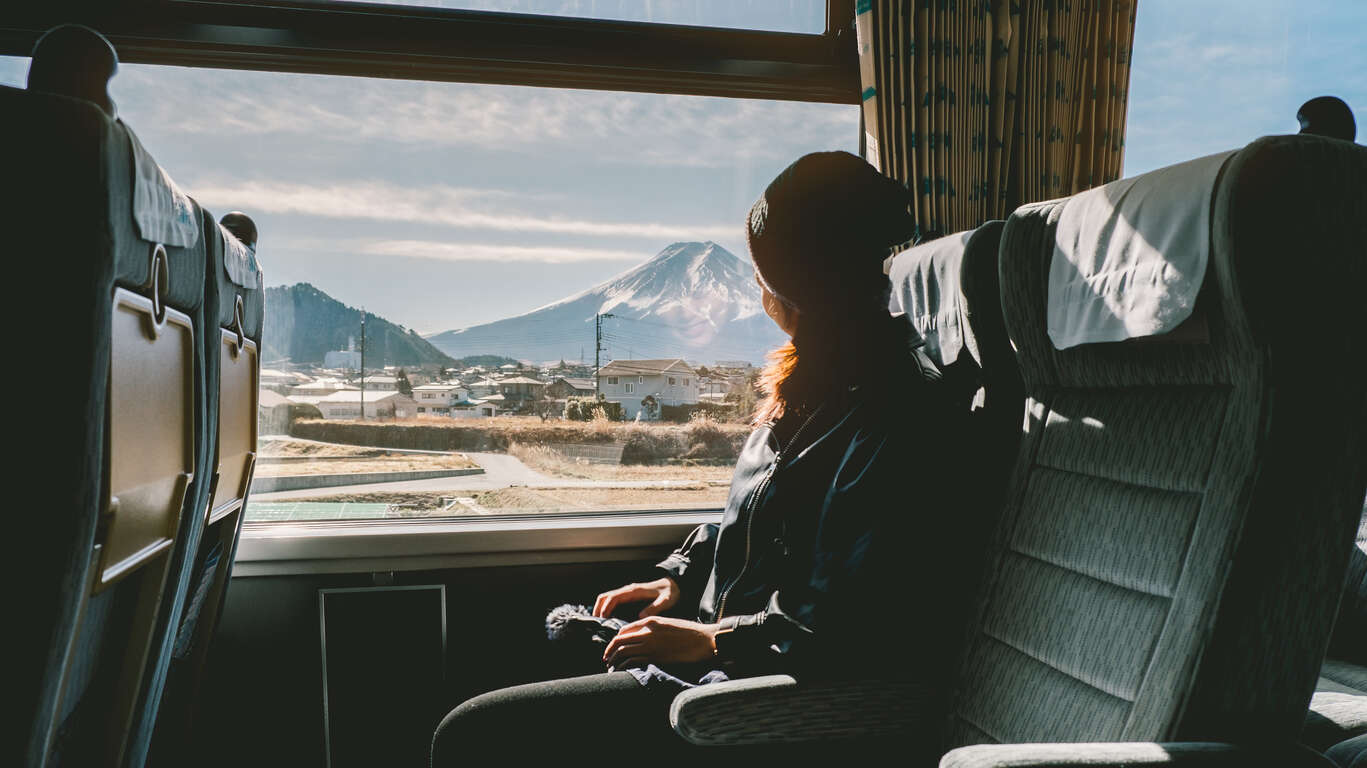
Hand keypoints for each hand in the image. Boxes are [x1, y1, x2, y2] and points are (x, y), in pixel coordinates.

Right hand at [593, 577, 680, 618]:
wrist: (675, 584)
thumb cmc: (671, 592)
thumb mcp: (666, 600)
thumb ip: (654, 607)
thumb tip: (640, 616)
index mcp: (634, 591)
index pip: (613, 597)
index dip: (605, 608)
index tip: (602, 620)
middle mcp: (628, 591)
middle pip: (605, 597)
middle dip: (598, 609)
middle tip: (596, 624)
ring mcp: (627, 593)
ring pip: (607, 598)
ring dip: (600, 608)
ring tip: (599, 624)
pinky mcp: (629, 597)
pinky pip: (613, 601)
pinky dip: (606, 608)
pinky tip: (608, 620)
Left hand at [602, 616, 719, 669]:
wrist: (704, 640)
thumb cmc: (690, 633)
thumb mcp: (668, 624)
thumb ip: (654, 629)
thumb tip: (643, 638)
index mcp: (651, 622)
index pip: (625, 630)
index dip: (616, 640)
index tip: (613, 647)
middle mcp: (647, 632)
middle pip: (620, 640)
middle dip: (610, 650)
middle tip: (606, 658)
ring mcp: (651, 645)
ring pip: (623, 651)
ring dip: (613, 660)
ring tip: (610, 667)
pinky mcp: (655, 657)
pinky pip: (632, 661)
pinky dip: (623, 666)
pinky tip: (621, 670)